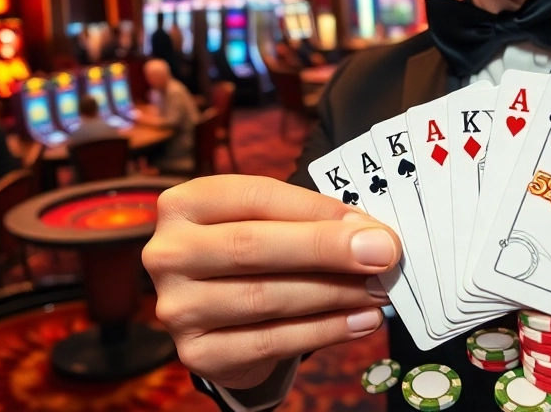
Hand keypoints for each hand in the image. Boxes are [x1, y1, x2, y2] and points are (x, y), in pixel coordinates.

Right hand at [143, 175, 398, 390]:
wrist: (218, 318)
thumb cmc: (249, 253)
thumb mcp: (264, 222)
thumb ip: (305, 221)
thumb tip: (371, 237)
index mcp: (181, 204)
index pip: (253, 196)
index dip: (315, 210)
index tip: (369, 224)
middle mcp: (168, 253)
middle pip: (252, 246)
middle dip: (325, 250)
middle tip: (383, 255)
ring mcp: (177, 307)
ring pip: (264, 297)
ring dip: (333, 294)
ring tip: (378, 290)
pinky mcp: (197, 353)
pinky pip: (270, 342)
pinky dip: (325, 332)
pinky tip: (361, 321)